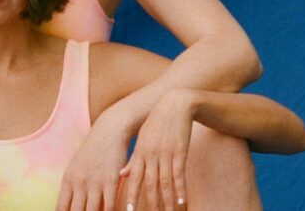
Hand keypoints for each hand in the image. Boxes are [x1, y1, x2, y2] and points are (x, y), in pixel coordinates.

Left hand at [56, 115, 130, 210]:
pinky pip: (110, 206)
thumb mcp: (77, 167)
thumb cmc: (94, 151)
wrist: (109, 131)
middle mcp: (79, 183)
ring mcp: (95, 182)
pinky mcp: (111, 181)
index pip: (62, 209)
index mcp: (68, 180)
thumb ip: (73, 187)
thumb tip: (68, 207)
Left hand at [119, 88, 195, 210]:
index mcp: (140, 152)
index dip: (131, 195)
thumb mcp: (143, 139)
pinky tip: (183, 201)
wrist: (175, 104)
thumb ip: (134, 159)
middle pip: (149, 184)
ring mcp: (165, 153)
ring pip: (165, 182)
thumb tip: (122, 175)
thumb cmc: (158, 123)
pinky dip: (181, 188)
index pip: (133, 178)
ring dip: (167, 200)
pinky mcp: (180, 151)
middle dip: (150, 203)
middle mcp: (151, 154)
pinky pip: (179, 173)